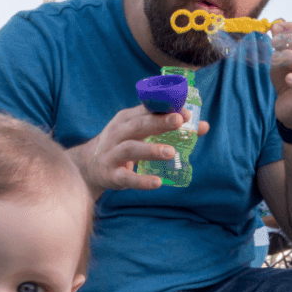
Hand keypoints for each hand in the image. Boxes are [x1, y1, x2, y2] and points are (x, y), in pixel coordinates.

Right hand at [76, 104, 209, 197]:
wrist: (88, 165)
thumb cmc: (122, 143)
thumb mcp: (141, 131)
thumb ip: (168, 128)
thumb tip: (203, 126)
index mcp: (127, 119)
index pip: (147, 109)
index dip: (165, 108)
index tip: (186, 111)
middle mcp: (118, 133)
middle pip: (138, 125)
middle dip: (159, 122)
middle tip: (180, 121)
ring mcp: (112, 154)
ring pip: (131, 149)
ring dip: (151, 150)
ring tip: (171, 152)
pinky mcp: (111, 175)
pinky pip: (126, 178)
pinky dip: (141, 181)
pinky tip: (157, 183)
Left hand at [268, 21, 291, 130]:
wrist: (291, 109)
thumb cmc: (291, 79)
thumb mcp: (285, 56)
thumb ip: (283, 39)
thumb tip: (277, 23)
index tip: (275, 28)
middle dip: (291, 40)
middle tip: (273, 43)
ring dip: (291, 58)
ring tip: (276, 59)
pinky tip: (288, 78)